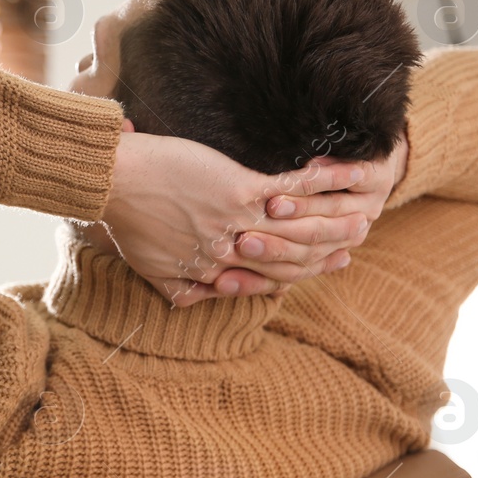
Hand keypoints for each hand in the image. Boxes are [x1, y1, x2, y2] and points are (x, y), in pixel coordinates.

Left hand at [97, 123, 377, 305]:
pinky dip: (323, 184)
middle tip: (357, 242)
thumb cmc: (126, 218)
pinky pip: (292, 191)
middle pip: (294, 259)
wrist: (113, 183)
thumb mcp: (151, 268)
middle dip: (330, 251)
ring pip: (301, 230)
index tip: (326, 266)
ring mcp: (238, 221)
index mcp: (213, 272)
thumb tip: (196, 301)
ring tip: (365, 212)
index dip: (303, 274)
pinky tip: (346, 176)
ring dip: (337, 221)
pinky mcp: (240, 190)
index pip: (270, 279)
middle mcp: (232, 252)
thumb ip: (180, 288)